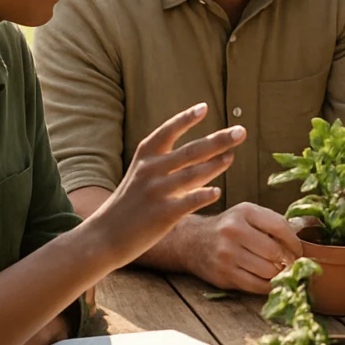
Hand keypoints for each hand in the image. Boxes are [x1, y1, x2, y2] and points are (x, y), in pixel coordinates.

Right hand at [86, 103, 245, 265]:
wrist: (103, 237)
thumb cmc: (131, 206)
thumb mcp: (146, 179)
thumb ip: (180, 168)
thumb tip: (219, 156)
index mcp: (145, 158)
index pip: (167, 132)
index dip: (185, 119)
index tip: (203, 107)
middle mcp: (150, 171)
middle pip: (190, 151)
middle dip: (218, 139)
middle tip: (241, 131)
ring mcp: (156, 192)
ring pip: (192, 174)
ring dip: (216, 164)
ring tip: (232, 157)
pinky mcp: (162, 214)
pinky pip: (188, 202)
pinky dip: (203, 195)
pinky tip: (217, 191)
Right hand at [184, 203, 303, 293]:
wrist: (192, 242)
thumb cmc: (229, 228)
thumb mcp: (248, 215)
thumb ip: (273, 223)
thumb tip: (307, 230)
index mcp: (245, 212)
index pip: (280, 227)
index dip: (295, 242)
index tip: (299, 251)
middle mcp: (234, 231)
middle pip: (275, 251)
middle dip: (288, 260)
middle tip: (292, 264)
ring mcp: (227, 254)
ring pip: (267, 270)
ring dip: (278, 274)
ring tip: (280, 271)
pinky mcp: (223, 274)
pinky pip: (255, 285)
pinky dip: (267, 285)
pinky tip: (270, 281)